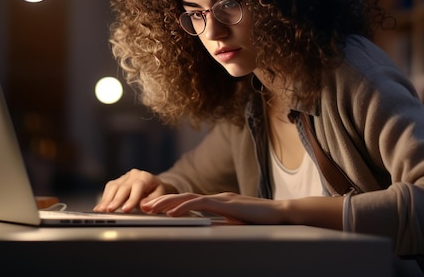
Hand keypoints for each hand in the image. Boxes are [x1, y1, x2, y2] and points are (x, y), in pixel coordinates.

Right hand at [93, 169, 168, 212]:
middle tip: (110, 210)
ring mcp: (124, 177)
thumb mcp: (160, 196)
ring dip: (107, 200)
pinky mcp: (116, 181)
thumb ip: (154, 201)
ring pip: (113, 187)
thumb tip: (145, 206)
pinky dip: (104, 199)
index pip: (138, 186)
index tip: (126, 210)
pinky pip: (109, 189)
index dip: (132, 198)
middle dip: (116, 200)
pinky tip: (100, 208)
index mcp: (146, 177)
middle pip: (123, 186)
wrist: (151, 185)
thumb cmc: (155, 192)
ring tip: (102, 210)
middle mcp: (134, 174)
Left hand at [142, 192, 286, 224]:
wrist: (278, 214)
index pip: (189, 201)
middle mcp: (216, 197)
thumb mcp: (235, 222)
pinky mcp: (225, 203)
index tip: (155, 210)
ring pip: (188, 198)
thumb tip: (207, 227)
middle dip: (162, 201)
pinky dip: (184, 207)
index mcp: (218, 202)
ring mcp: (220, 198)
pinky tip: (173, 212)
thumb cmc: (260, 220)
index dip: (171, 204)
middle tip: (144, 206)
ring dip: (168, 203)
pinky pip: (200, 204)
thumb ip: (221, 222)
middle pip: (184, 197)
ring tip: (152, 208)